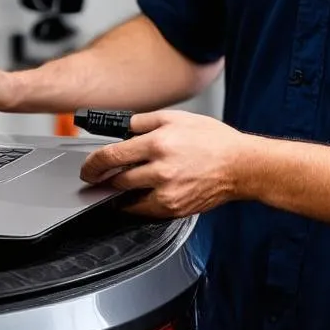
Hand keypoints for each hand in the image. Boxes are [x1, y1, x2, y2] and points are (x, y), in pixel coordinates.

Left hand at [79, 109, 250, 217]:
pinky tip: (140, 194)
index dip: (93, 164)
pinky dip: (137, 204)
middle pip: (116, 180)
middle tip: (100, 176)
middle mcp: (161, 170)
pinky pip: (144, 210)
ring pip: (127, 198)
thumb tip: (122, 128)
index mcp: (158, 144)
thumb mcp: (177, 118)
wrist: (240, 166)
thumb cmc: (213, 141)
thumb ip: (144, 121)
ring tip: (122, 183)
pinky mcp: (174, 208)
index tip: (88, 168)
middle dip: (103, 179)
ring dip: (119, 193)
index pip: (111, 157)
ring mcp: (167, 193)